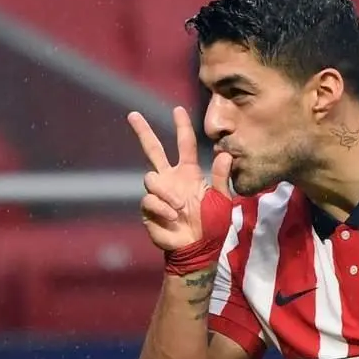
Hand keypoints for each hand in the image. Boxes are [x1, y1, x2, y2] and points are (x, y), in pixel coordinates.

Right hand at [127, 107, 232, 250]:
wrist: (199, 248)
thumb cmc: (213, 224)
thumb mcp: (222, 200)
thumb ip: (221, 178)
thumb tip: (225, 154)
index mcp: (189, 173)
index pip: (184, 144)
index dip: (181, 127)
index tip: (178, 109)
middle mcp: (171, 179)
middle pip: (153, 150)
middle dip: (143, 132)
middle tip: (133, 115)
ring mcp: (159, 193)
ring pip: (151, 178)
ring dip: (166, 193)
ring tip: (179, 208)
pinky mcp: (149, 208)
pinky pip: (150, 200)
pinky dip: (162, 208)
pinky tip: (172, 217)